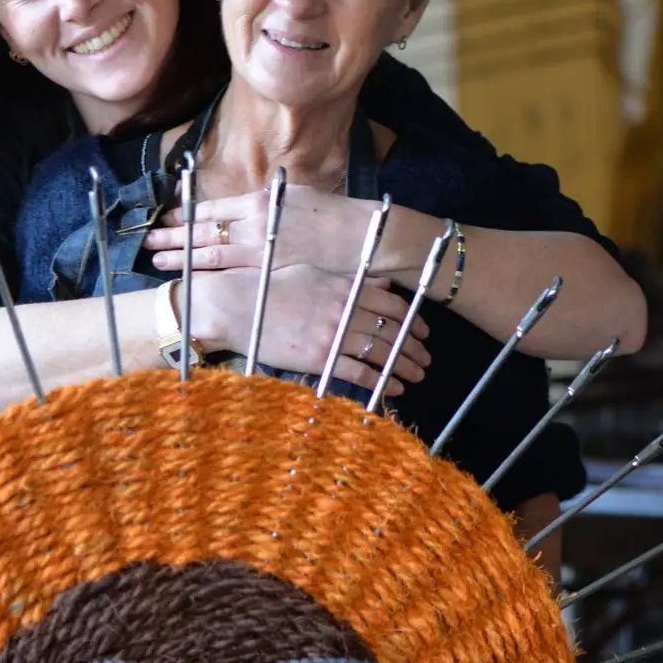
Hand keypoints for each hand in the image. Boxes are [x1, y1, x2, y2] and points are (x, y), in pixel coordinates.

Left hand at [145, 186, 383, 273]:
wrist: (362, 235)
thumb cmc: (333, 215)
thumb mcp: (295, 197)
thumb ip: (268, 202)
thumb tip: (249, 205)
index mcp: (260, 201)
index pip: (213, 208)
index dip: (186, 215)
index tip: (165, 219)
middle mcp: (255, 223)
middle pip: (204, 230)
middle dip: (173, 237)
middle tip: (147, 243)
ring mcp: (261, 248)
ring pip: (211, 253)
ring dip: (182, 258)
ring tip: (157, 262)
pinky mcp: (270, 270)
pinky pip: (231, 274)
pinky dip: (209, 276)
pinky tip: (191, 280)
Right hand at [197, 265, 430, 395]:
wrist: (237, 306)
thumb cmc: (271, 286)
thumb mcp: (314, 274)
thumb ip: (350, 280)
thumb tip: (382, 285)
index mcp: (345, 288)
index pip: (392, 306)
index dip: (412, 321)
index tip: (422, 333)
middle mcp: (344, 311)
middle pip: (392, 330)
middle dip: (414, 347)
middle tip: (425, 359)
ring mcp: (333, 335)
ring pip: (381, 352)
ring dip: (404, 366)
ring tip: (416, 376)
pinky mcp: (319, 358)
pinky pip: (359, 373)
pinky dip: (381, 382)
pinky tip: (393, 388)